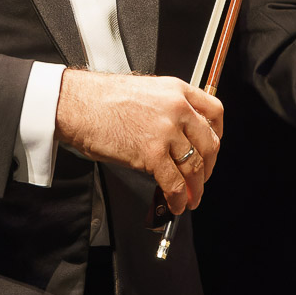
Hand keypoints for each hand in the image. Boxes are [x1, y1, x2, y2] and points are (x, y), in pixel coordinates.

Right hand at [55, 70, 223, 214]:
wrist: (76, 104)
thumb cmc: (100, 98)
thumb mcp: (145, 91)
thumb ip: (167, 108)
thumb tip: (178, 136)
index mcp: (177, 90)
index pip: (214, 112)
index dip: (219, 134)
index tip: (213, 148)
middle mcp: (177, 109)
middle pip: (209, 144)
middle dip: (208, 168)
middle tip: (203, 180)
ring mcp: (166, 131)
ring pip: (193, 167)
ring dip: (195, 188)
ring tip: (191, 199)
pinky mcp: (151, 153)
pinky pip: (174, 182)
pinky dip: (178, 198)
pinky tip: (176, 203)